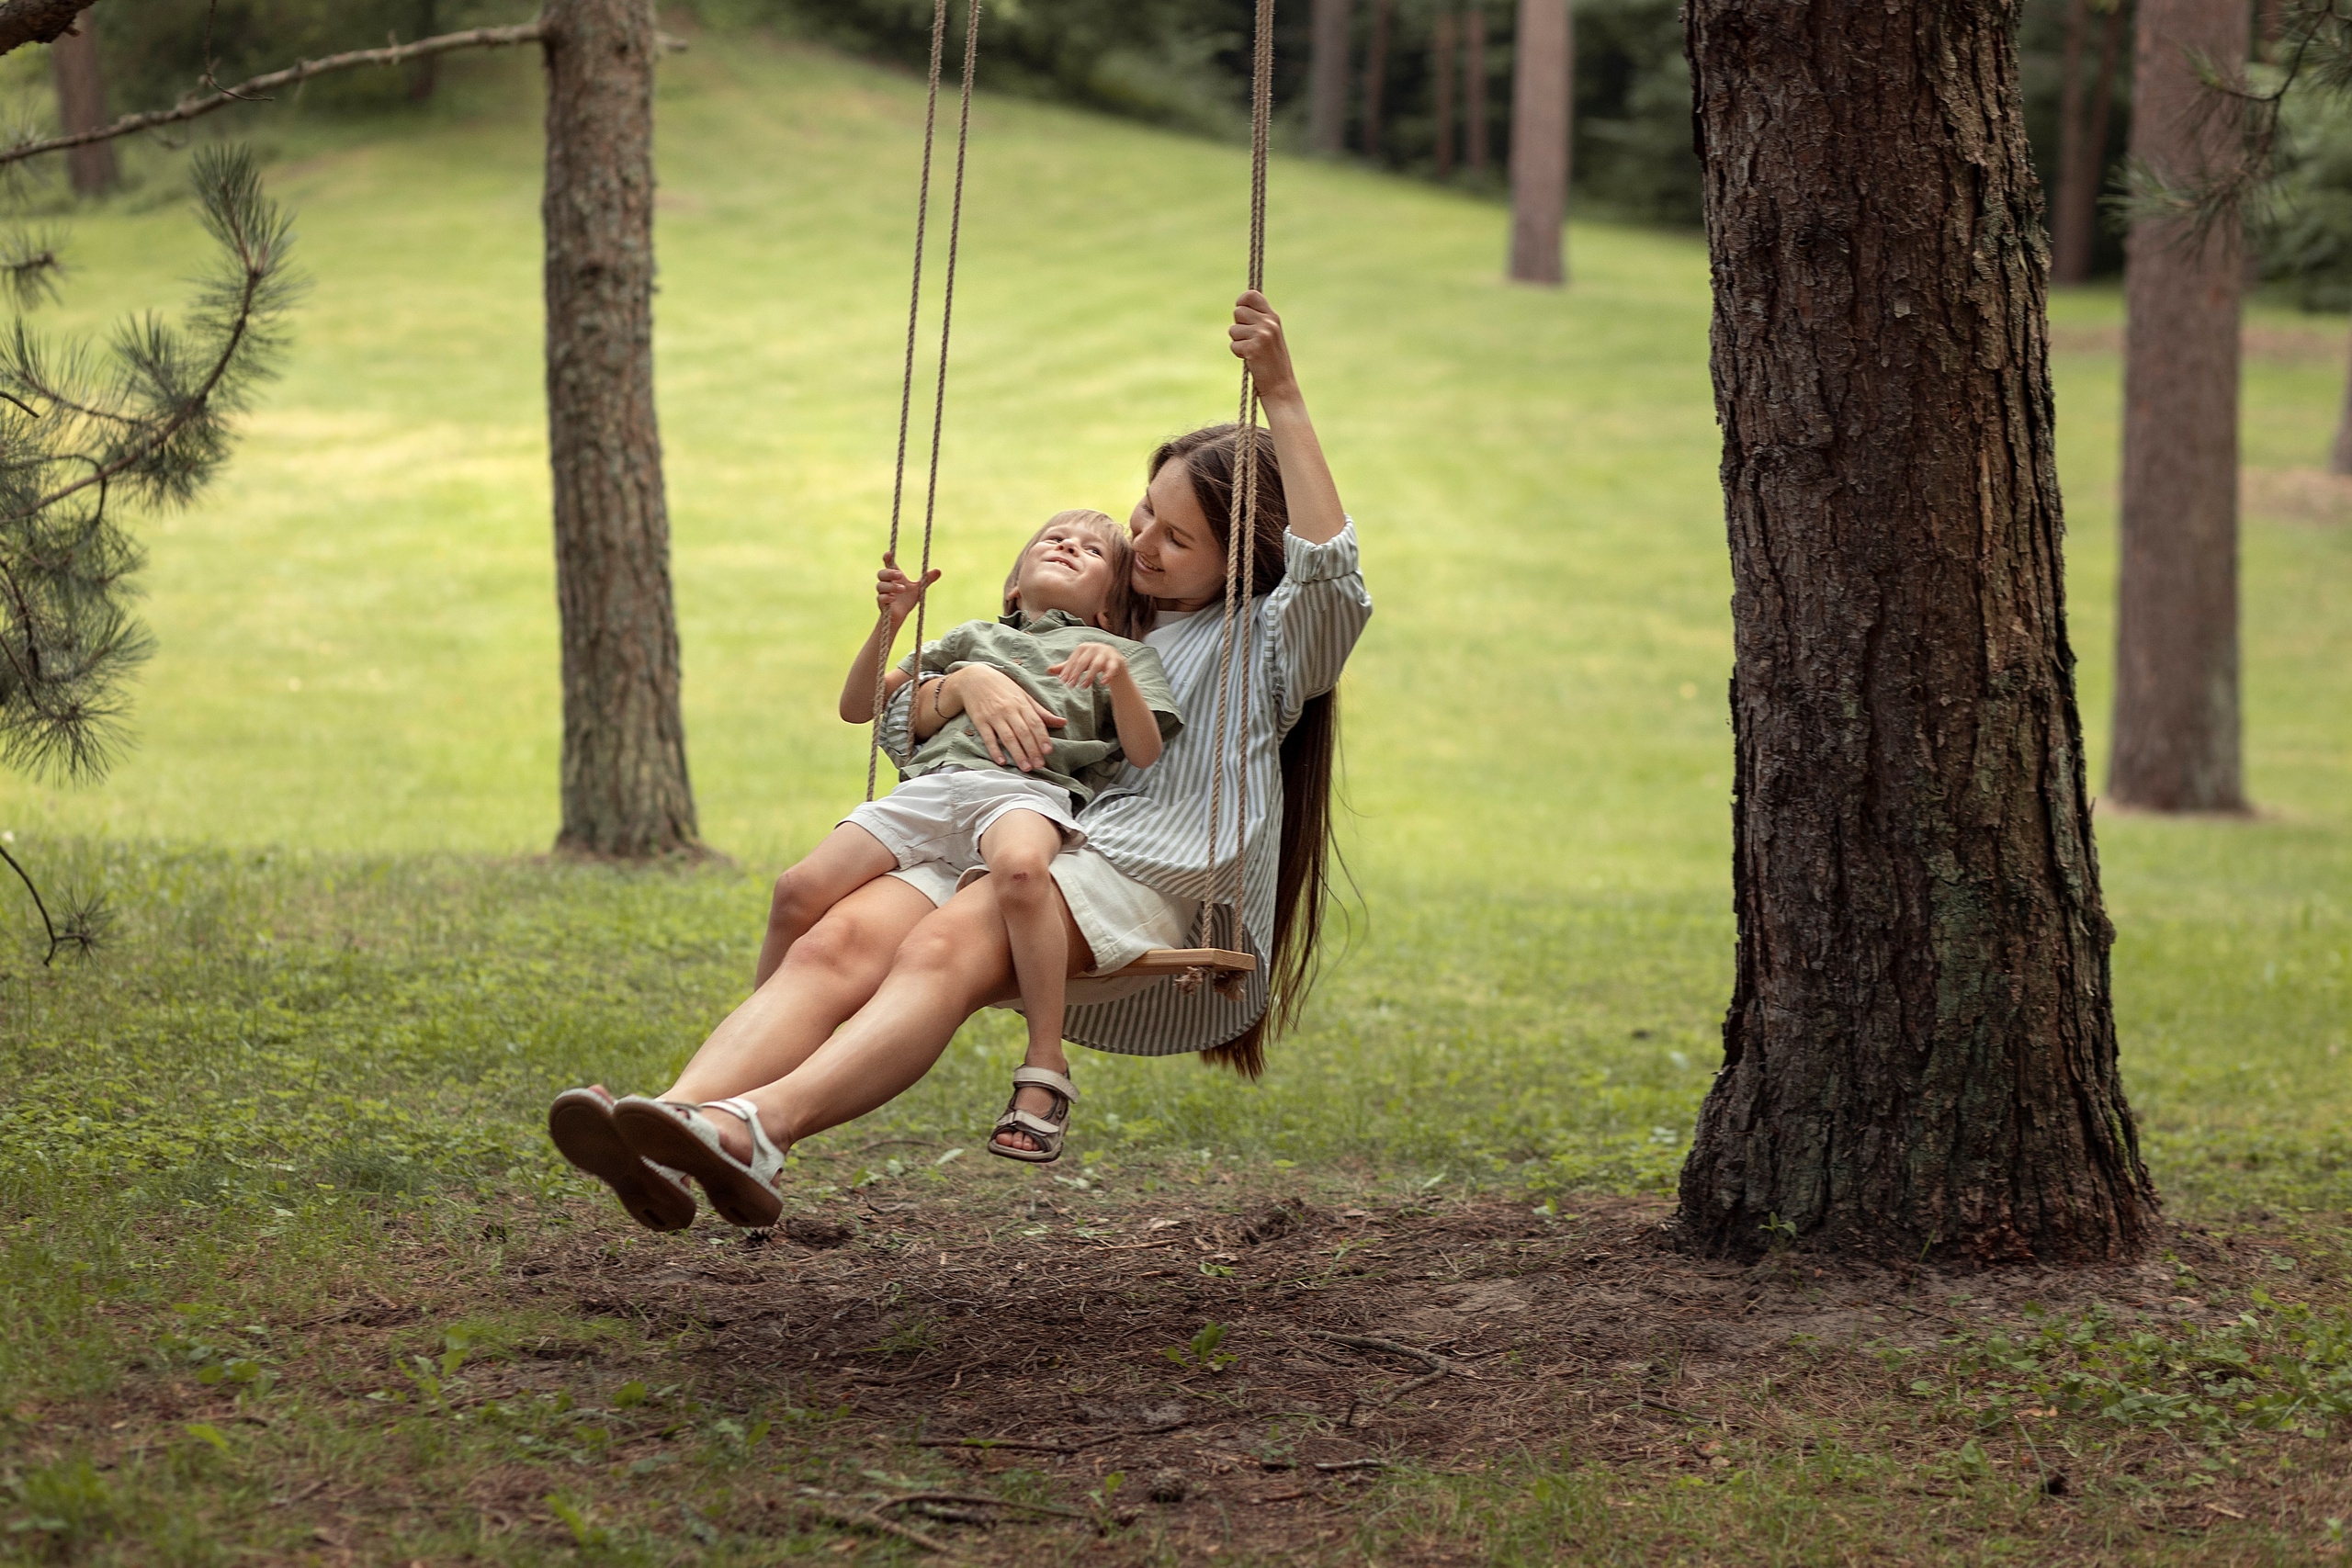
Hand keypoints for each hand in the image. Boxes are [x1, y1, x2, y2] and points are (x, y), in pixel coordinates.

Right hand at [875, 551, 939, 624]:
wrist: (900, 616)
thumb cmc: (907, 600)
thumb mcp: (919, 588)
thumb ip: (926, 579)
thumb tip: (939, 570)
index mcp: (894, 577)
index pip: (889, 565)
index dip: (887, 559)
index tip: (888, 554)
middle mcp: (887, 583)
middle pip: (881, 573)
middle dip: (889, 573)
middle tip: (900, 574)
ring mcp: (883, 593)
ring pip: (880, 586)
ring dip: (891, 586)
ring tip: (903, 589)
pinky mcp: (882, 604)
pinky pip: (880, 598)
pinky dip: (886, 597)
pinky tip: (893, 598)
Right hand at [947, 664, 1064, 770]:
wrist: (974, 678)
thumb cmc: (1002, 687)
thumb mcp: (1023, 695)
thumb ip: (1041, 711)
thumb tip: (1062, 722)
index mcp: (1021, 703)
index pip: (1035, 722)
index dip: (1042, 737)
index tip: (1048, 751)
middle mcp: (1008, 710)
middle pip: (1023, 732)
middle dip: (1032, 750)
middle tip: (1039, 765)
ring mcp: (993, 716)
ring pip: (1008, 737)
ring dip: (1017, 754)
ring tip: (1026, 767)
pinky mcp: (980, 721)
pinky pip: (988, 738)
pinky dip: (995, 750)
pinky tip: (1002, 761)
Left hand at [1048, 644, 1129, 691]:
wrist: (1115, 661)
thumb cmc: (1092, 661)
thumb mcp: (1079, 664)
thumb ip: (1065, 667)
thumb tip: (1048, 670)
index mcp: (1083, 648)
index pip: (1073, 660)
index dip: (1067, 671)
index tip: (1062, 682)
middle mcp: (1094, 648)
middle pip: (1083, 662)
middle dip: (1076, 674)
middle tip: (1070, 686)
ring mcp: (1106, 653)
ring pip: (1096, 665)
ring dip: (1089, 676)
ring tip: (1083, 687)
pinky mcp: (1116, 660)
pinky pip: (1111, 668)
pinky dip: (1107, 676)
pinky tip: (1102, 683)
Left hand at [1228, 289, 1297, 400]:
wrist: (1280, 385)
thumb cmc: (1272, 360)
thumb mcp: (1270, 334)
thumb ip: (1259, 319)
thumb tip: (1239, 307)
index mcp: (1273, 317)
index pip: (1251, 295)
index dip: (1241, 301)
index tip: (1241, 313)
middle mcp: (1269, 323)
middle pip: (1238, 312)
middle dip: (1238, 326)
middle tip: (1249, 339)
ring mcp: (1262, 335)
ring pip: (1233, 329)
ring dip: (1238, 341)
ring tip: (1251, 351)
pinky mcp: (1253, 348)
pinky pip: (1233, 345)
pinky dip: (1238, 353)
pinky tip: (1250, 359)